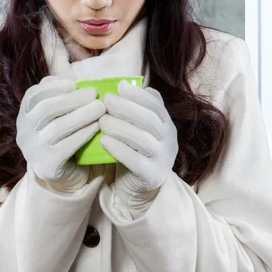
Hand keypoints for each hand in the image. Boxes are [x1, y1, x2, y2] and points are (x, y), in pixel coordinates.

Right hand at [16, 75, 105, 190]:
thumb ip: (62, 94)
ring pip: (57, 127)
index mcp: (24, 115)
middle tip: (94, 94)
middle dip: (73, 99)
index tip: (74, 83)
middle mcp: (24, 132)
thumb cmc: (65, 137)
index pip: (34, 95)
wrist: (64, 174)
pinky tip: (96, 126)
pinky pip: (67, 146)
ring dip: (82, 114)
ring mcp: (33, 151)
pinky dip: (83, 133)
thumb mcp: (59, 114)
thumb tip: (71, 70)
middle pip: (46, 109)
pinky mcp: (47, 166)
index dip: (53, 87)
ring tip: (100, 108)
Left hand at [98, 80, 178, 201]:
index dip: (138, 94)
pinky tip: (104, 141)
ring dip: (120, 127)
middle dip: (126, 107)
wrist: (137, 187)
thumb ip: (136, 109)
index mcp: (166, 125)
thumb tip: (123, 84)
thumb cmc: (134, 151)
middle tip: (105, 101)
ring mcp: (162, 159)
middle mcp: (169, 140)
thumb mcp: (139, 128)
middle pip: (150, 120)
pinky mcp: (151, 176)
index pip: (156, 105)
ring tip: (102, 121)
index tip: (119, 86)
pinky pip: (135, 161)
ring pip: (143, 139)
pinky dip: (118, 149)